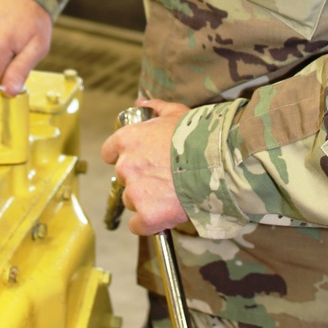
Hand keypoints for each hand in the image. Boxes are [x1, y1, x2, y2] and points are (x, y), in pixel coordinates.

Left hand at [101, 98, 189, 235]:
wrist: (218, 163)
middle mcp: (126, 166)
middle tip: (165, 177)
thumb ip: (156, 107)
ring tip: (171, 194)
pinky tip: (165, 215)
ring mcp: (135, 192)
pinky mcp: (147, 215)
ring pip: (131, 201)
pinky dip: (149, 223)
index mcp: (127, 140)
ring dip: (146, 200)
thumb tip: (141, 102)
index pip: (109, 153)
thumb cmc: (198, 136)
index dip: (124, 158)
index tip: (139, 161)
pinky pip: (139, 225)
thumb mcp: (177, 113)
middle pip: (124, 179)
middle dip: (140, 179)